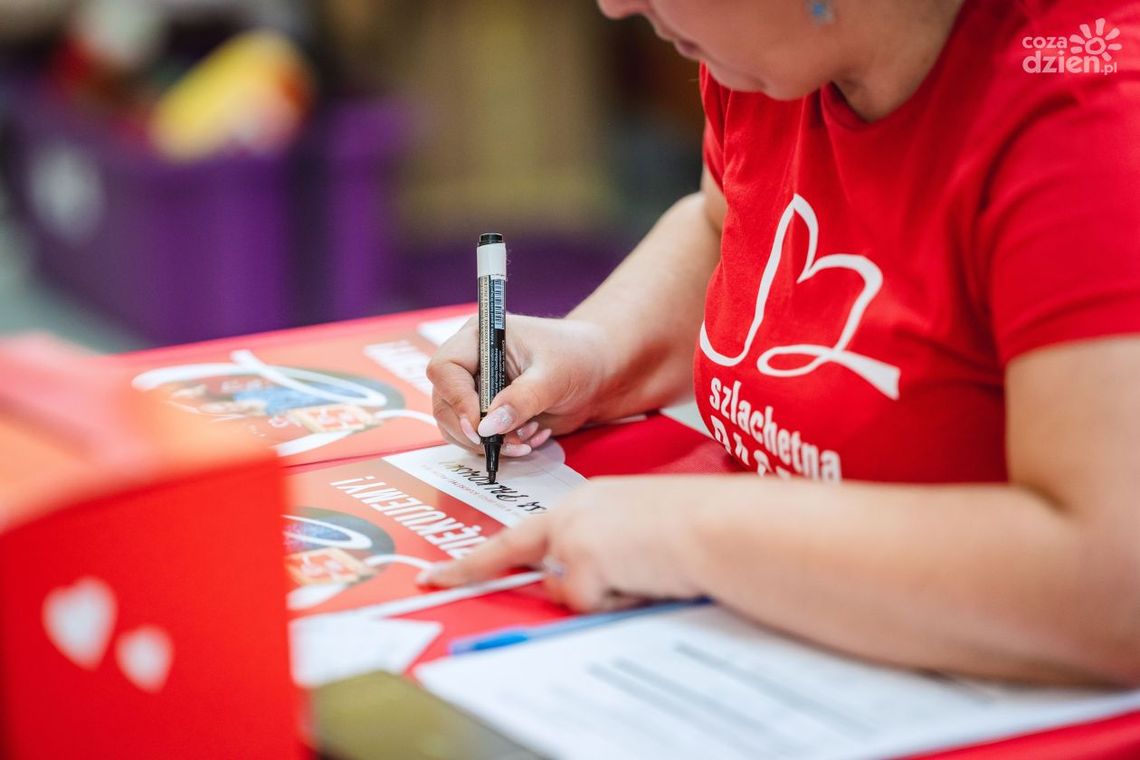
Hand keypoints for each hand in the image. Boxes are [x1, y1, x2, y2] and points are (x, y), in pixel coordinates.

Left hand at [418, 476, 706, 610]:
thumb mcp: (634, 528)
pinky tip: (642, 580)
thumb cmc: (692, 526)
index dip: (477, 557)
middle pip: (518, 552)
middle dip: (483, 572)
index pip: (521, 534)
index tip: (439, 573)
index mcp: (585, 503)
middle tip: (432, 581)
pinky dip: (614, 603)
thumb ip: (598, 549)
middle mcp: (571, 513)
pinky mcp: (581, 560)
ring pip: (565, 590)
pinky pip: (586, 603)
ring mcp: (572, 536)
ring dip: (600, 594)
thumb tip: (570, 582)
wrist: (713, 525)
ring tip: (642, 574)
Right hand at [427, 315, 612, 457]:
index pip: (445, 369)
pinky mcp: (488, 415)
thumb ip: (522, 399)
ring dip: (490, 444)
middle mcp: (471, 364)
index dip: (457, 400)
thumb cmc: (577, 358)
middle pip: (444, 404)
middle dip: (474, 431)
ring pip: (457, 428)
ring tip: (529, 438)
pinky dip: (503, 448)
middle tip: (511, 442)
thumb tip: (487, 427)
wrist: (598, 373)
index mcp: (479, 338)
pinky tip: (533, 438)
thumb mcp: (553, 376)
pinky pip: (479, 440)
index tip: (481, 425)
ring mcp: (477, 391)